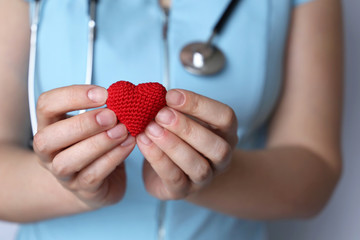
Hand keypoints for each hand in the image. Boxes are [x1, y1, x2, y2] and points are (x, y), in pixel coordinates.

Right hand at [33, 85, 135, 209]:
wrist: (99, 181)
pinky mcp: (82, 190)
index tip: (103, 94)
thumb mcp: (95, 124)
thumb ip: (104, 110)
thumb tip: (124, 96)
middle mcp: (48, 152)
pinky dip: (112, 158)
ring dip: (97, 143)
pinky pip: (92, 175)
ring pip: (67, 161)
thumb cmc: (96, 144)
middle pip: (47, 138)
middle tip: (111, 115)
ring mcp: (62, 174)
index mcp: (49, 126)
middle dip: (82, 124)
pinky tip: (128, 144)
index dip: (72, 96)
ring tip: (122, 131)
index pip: (46, 105)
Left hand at [136, 89, 237, 199]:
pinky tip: (143, 142)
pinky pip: (174, 178)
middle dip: (187, 128)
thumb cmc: (179, 137)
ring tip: (150, 129)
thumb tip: (154, 94)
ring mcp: (205, 178)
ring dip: (173, 145)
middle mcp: (221, 158)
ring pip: (198, 166)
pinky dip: (158, 159)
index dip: (200, 105)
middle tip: (161, 114)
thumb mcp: (182, 119)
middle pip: (216, 146)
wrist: (173, 170)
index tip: (171, 96)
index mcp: (225, 133)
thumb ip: (174, 108)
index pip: (225, 117)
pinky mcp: (183, 191)